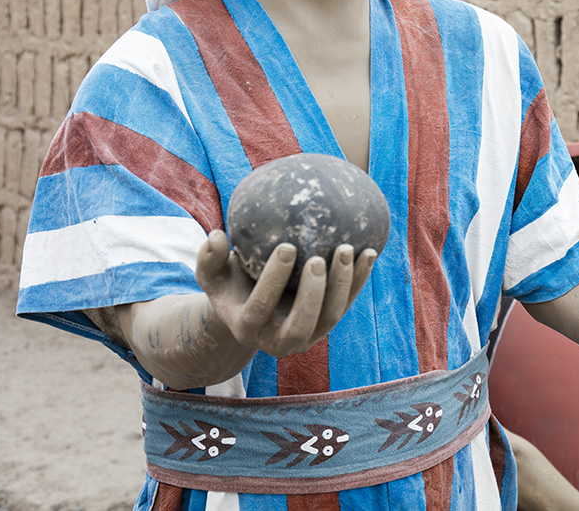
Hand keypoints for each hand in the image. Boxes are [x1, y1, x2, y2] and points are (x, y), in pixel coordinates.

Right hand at [195, 229, 376, 357]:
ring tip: (347, 249)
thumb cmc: (231, 285)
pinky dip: (358, 280)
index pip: (260, 308)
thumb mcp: (213, 275)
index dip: (274, 280)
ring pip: (330, 316)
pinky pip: (347, 303)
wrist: (252, 309)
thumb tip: (216, 236)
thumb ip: (208, 259)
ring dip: (342, 284)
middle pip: (301, 323)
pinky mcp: (327, 325)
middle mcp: (279, 341)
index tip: (286, 246)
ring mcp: (308, 336)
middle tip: (318, 257)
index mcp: (247, 328)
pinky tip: (370, 251)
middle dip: (312, 293)